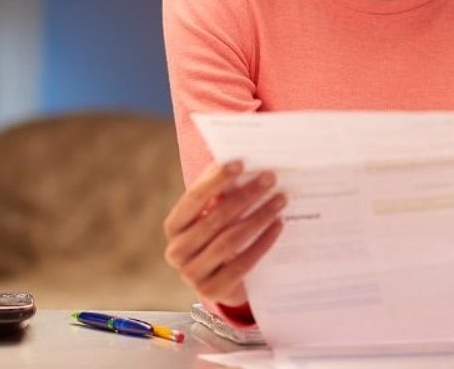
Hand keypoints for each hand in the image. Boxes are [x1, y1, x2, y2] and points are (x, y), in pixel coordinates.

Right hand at [163, 160, 285, 306]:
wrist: (224, 282)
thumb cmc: (220, 237)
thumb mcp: (215, 216)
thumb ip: (222, 193)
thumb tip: (245, 162)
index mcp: (174, 226)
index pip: (194, 199)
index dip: (216, 180)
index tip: (240, 163)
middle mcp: (177, 251)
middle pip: (215, 219)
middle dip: (245, 196)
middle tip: (270, 178)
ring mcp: (192, 274)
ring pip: (229, 241)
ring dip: (258, 217)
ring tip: (280, 200)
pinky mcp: (212, 291)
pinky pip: (242, 264)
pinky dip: (262, 242)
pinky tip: (278, 225)